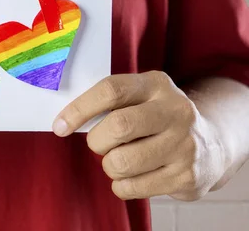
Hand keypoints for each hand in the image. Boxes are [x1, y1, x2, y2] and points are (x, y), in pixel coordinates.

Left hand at [52, 71, 225, 200]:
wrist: (211, 144)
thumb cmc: (156, 118)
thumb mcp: (140, 97)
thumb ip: (108, 102)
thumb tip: (64, 120)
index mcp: (156, 84)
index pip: (111, 90)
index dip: (79, 109)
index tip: (59, 126)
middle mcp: (175, 111)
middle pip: (117, 126)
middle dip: (96, 141)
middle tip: (99, 144)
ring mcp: (184, 144)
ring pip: (121, 162)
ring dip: (109, 165)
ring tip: (120, 159)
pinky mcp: (186, 176)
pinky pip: (132, 187)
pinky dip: (121, 185)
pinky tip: (134, 175)